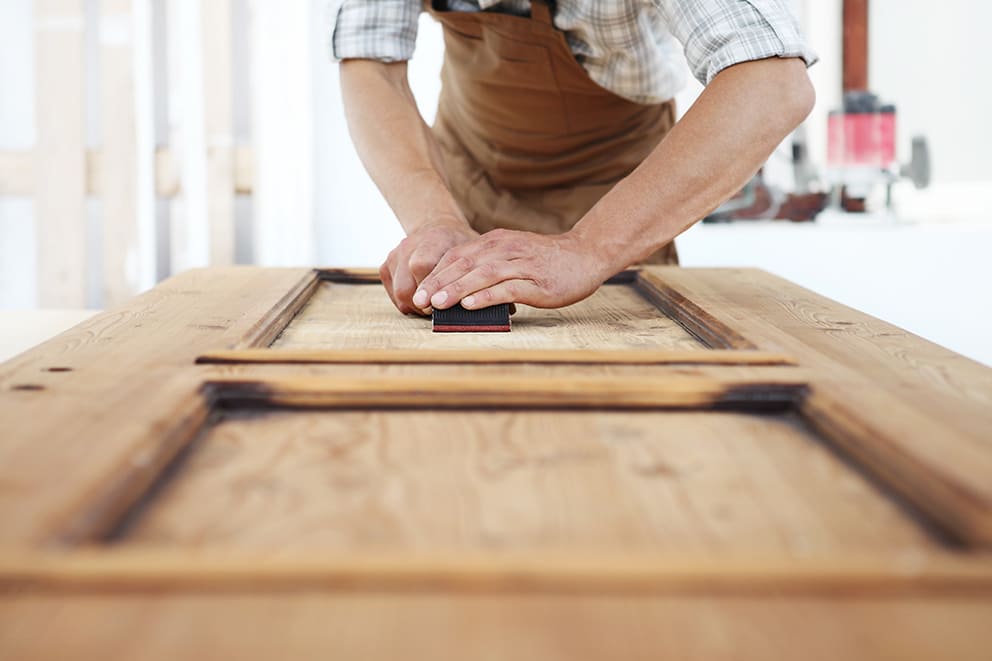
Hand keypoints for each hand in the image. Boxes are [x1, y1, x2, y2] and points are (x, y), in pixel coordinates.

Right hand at [380, 218, 478, 314]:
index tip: (442, 303)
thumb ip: (471, 272)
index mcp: (433, 238)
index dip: (430, 290)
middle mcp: (409, 245)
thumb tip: (475, 299)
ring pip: (399, 293)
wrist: (437, 228)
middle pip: (406, 287)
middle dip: (423, 305)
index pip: (421, 266)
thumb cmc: (459, 244)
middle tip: (438, 311)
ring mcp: (395, 255)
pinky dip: (407, 301)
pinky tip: (422, 299)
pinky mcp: (387, 265)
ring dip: (416, 306)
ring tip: (432, 307)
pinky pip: (393, 292)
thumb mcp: (472, 251)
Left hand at [412, 229, 610, 310]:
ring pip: (482, 275)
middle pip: (464, 265)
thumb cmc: (545, 261)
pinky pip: (507, 288)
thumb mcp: (511, 255)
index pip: (457, 256)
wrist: (586, 254)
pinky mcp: (536, 282)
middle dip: (439, 283)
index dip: (435, 274)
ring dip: (457, 289)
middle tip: (419, 301)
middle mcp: (504, 249)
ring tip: (437, 304)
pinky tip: (470, 305)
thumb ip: (487, 266)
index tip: (418, 292)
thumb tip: (459, 289)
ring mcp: (521, 265)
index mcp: (495, 242)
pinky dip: (486, 296)